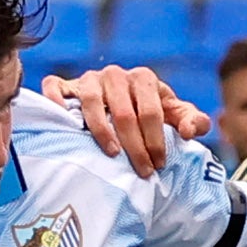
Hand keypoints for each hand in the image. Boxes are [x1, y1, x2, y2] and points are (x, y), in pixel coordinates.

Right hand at [42, 66, 208, 177]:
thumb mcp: (173, 114)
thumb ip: (191, 120)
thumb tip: (191, 131)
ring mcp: (89, 78)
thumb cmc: (148, 111)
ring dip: (101, 131)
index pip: (151, 111)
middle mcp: (115, 74)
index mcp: (143, 78)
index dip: (156, 140)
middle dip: (135, 145)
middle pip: (124, 113)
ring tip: (111, 154)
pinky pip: (55, 88)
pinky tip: (62, 121)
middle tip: (141, 171)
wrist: (120, 99)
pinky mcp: (66, 84)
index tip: (158, 165)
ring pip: (92, 103)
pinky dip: (55, 102)